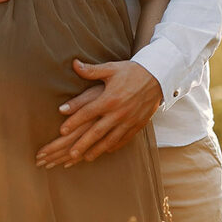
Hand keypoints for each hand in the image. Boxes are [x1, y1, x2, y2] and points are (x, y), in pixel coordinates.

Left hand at [35, 59, 161, 167]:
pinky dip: (114, 146)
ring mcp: (129, 120)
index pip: (87, 113)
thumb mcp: (111, 68)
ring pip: (110, 140)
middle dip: (82, 144)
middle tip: (70, 154)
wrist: (158, 76)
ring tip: (85, 158)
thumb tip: (74, 63)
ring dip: (97, 150)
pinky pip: (124, 139)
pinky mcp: (138, 124)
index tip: (62, 131)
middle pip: (96, 132)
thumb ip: (92, 70)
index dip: (73, 122)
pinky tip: (106, 150)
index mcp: (109, 99)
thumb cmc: (132, 71)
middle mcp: (118, 112)